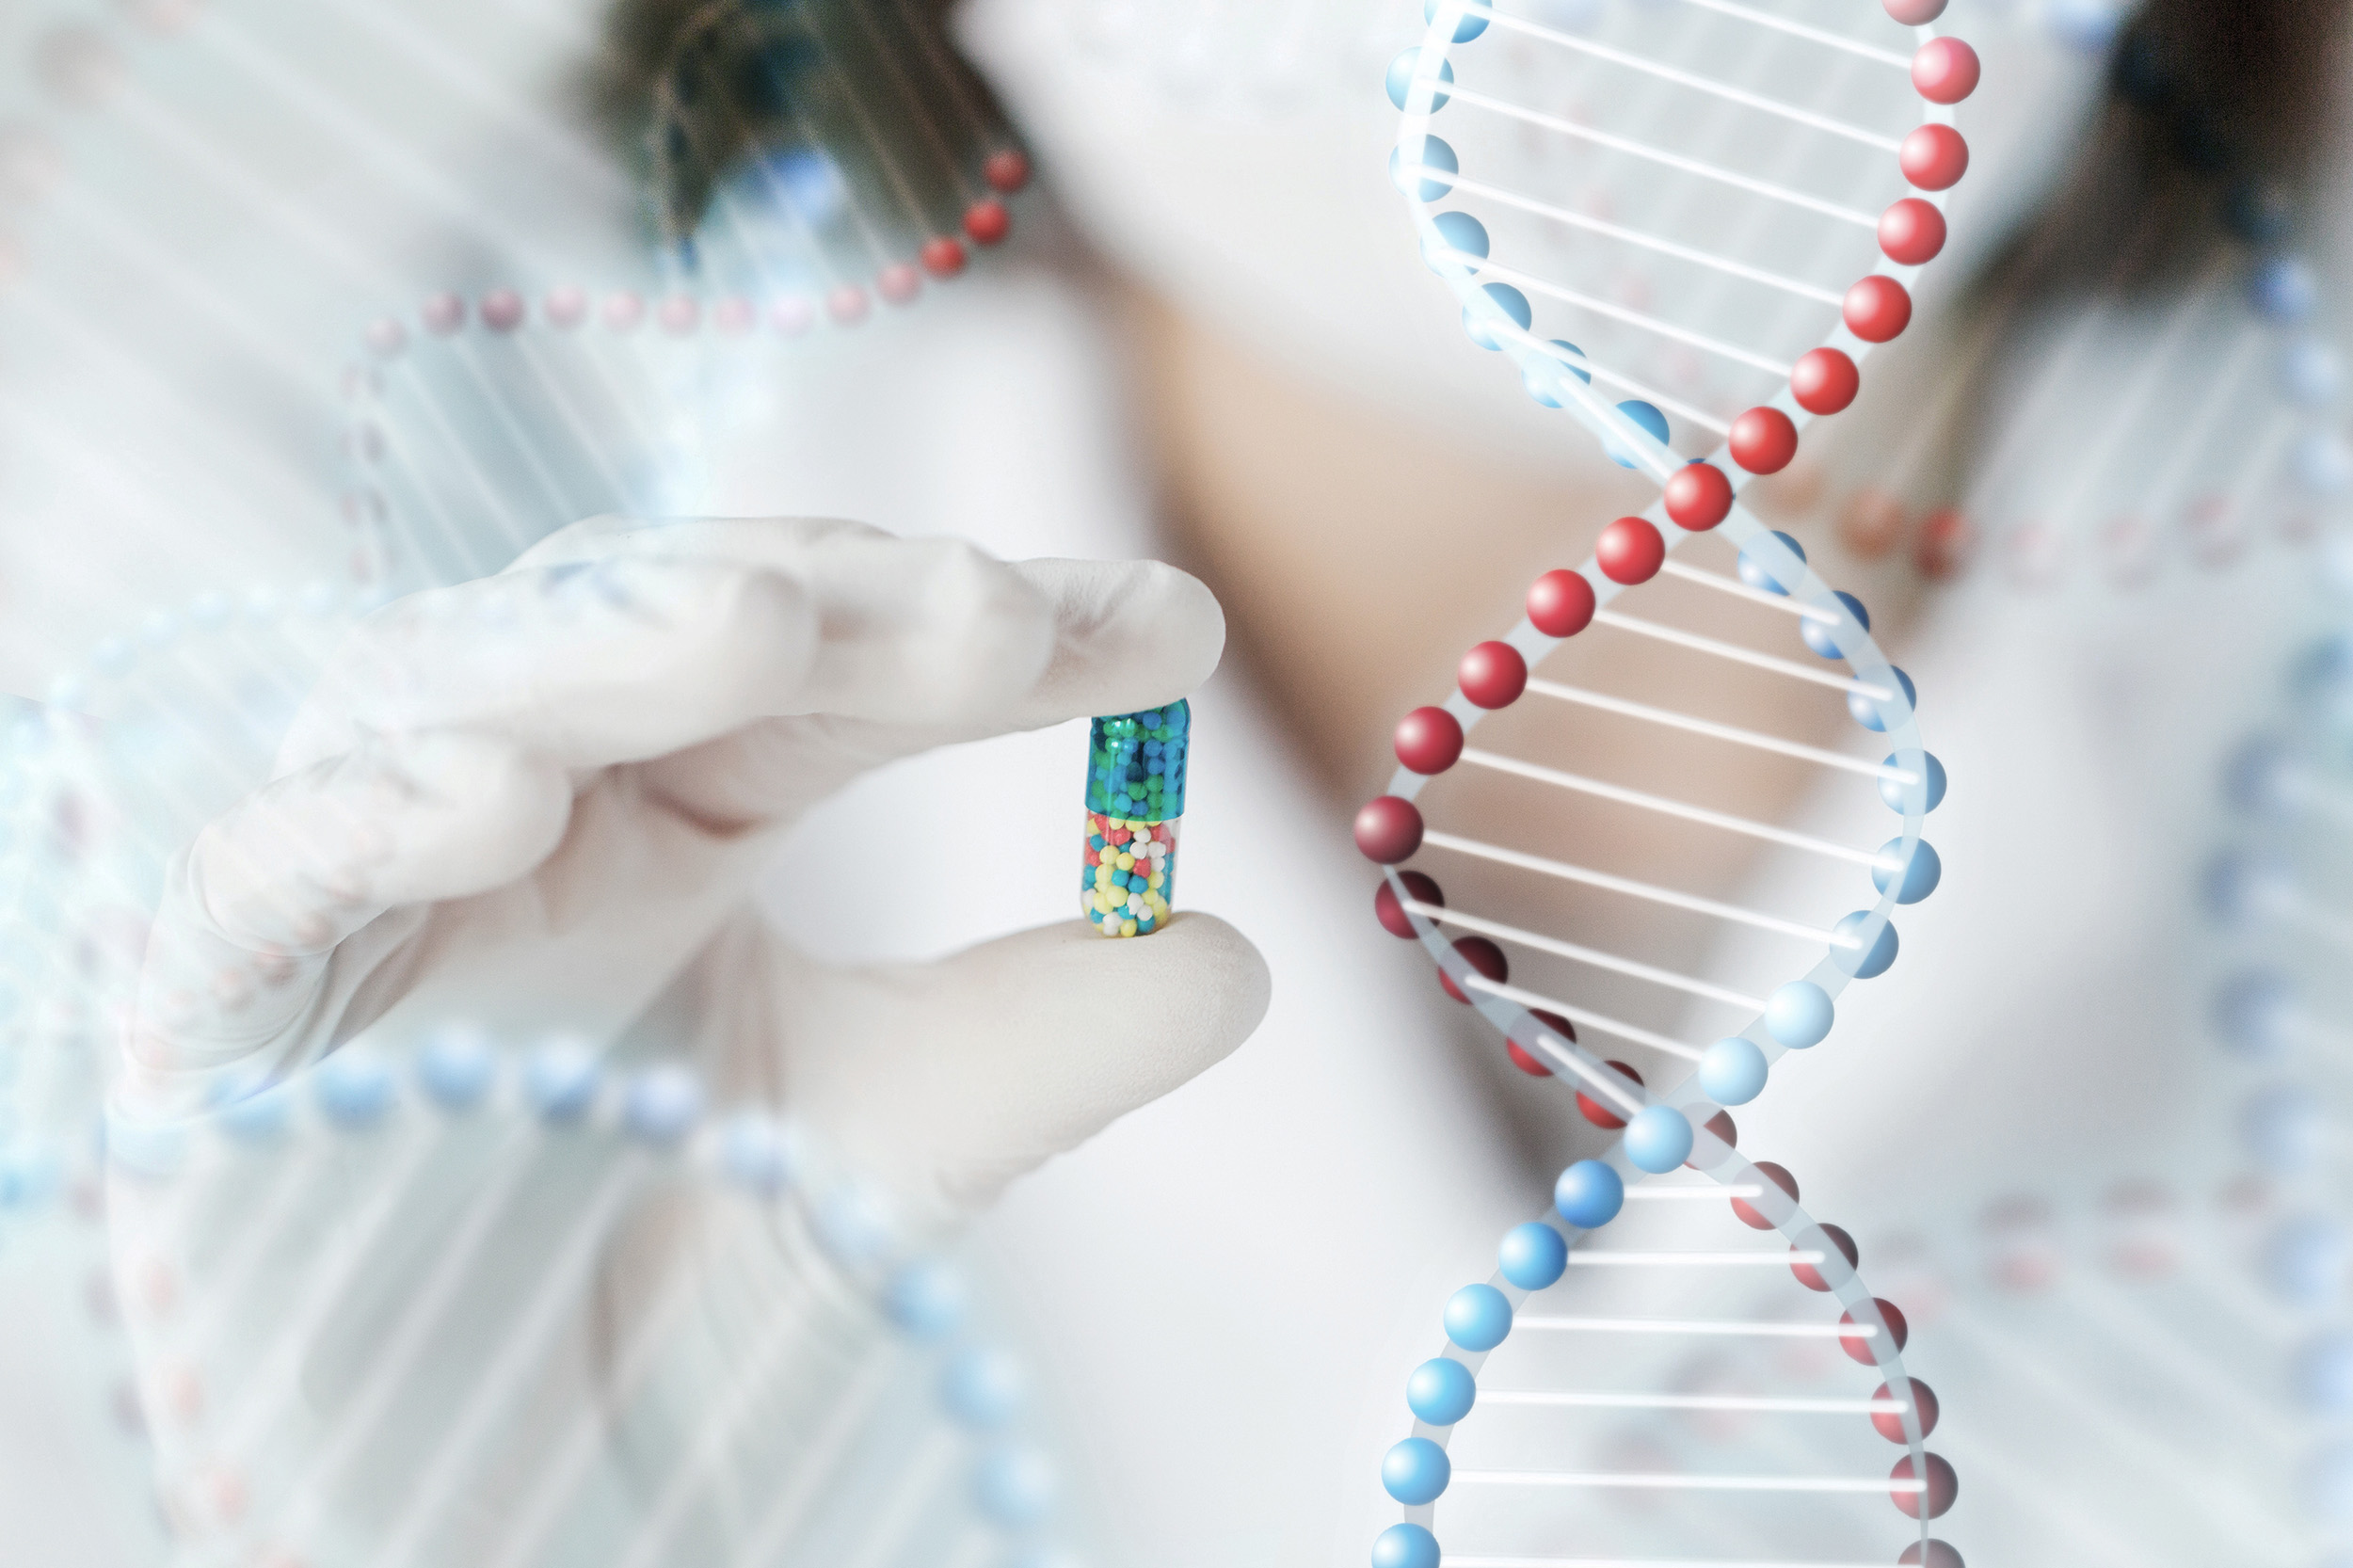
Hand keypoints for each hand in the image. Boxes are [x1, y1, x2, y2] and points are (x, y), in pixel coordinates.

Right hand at [124, 514, 1270, 1216]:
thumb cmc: (660, 1268)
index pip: (846, 673)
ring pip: (464, 697)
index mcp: (686, 804)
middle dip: (830, 606)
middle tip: (999, 613)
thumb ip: (1036, 1046)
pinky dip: (367, 820)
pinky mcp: (224, 996)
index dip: (995, 633)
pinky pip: (271, 878)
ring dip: (605, 650)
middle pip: (669, 630)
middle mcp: (539, 802)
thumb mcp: (881, 1146)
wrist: (476, 1471)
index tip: (1174, 629)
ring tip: (760, 633)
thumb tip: (1236, 959)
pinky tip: (495, 800)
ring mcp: (377, 878)